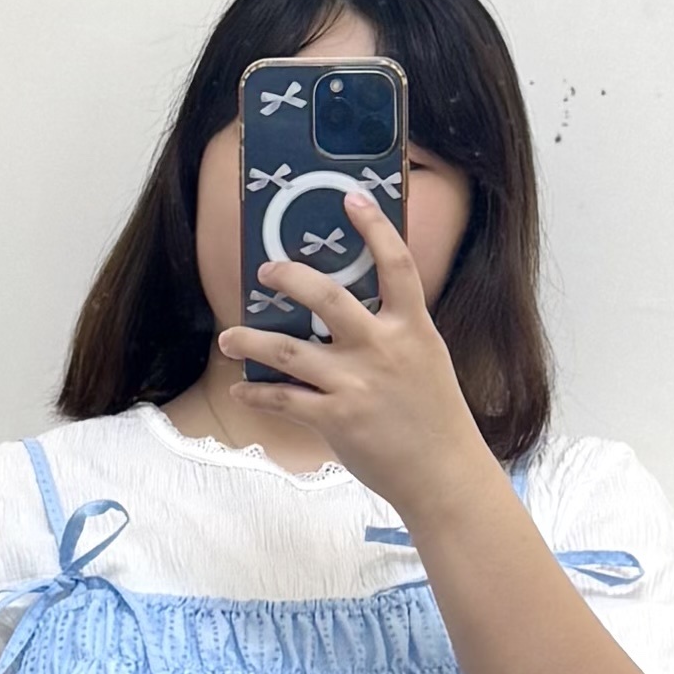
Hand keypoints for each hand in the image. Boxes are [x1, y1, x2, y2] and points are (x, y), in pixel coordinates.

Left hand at [220, 190, 498, 533]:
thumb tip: (348, 312)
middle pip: (327, 297)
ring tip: (229, 338)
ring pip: (287, 351)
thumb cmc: (434, 417)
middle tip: (266, 271)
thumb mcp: (426, 360)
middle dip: (289, 277)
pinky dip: (257, 396)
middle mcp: (383, 349)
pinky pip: (283, 400)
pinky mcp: (336, 419)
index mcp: (413, 328)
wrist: (444, 475)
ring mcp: (356, 384)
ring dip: (250, 341)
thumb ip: (393, 332)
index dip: (374, 227)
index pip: (395, 264)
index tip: (350, 198)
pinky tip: (243, 392)